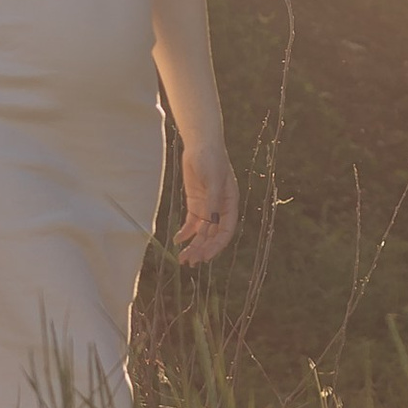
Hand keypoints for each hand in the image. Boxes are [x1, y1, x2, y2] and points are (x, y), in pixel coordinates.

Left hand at [173, 137, 239, 264]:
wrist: (200, 145)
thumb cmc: (211, 159)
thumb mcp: (213, 179)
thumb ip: (213, 200)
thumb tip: (212, 221)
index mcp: (230, 205)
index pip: (225, 231)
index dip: (216, 246)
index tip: (205, 257)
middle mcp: (220, 209)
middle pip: (212, 235)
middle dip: (202, 249)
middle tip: (189, 262)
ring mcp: (207, 207)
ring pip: (201, 233)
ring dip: (193, 245)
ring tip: (182, 258)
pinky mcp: (196, 204)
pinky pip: (191, 224)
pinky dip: (185, 233)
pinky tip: (177, 241)